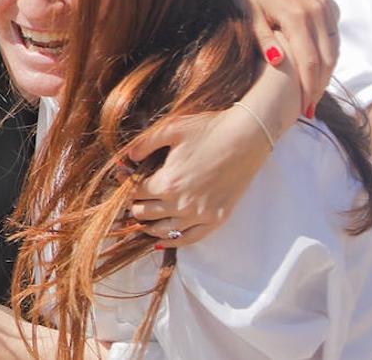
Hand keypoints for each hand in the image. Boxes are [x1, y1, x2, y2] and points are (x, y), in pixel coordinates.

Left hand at [127, 58, 299, 246]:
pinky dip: (173, 242)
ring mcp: (201, 214)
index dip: (125, 186)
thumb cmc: (208, 129)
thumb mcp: (170, 129)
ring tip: (141, 220)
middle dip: (134, 206)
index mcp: (167, 182)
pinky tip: (162, 240)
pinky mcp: (218, 218)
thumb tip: (126, 158)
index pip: (134, 193)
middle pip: (144, 214)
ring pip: (164, 231)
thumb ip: (143, 144)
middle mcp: (181, 203)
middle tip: (132, 198)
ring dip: (148, 226)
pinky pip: (191, 238)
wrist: (247, 137)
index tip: (123, 180)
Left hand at [206, 0, 338, 110]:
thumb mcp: (248, 15)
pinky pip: (332, 31)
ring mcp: (323, 2)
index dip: (308, 89)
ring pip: (333, 46)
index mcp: (297, 16)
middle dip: (318, 85)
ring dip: (325, 69)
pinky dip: (327, 50)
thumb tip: (279, 62)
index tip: (303, 110)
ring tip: (311, 91)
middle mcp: (317, 9)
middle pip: (326, 58)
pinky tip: (315, 64)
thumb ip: (264, 39)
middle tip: (307, 108)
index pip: (311, 63)